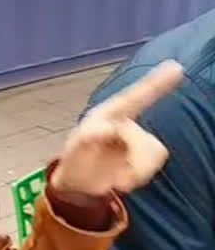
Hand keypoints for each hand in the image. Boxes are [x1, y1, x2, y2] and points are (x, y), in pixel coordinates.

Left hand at [51, 60, 183, 197]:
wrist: (79, 182)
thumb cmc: (75, 160)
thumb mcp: (74, 150)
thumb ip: (88, 138)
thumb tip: (109, 129)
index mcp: (107, 114)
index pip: (134, 96)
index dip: (155, 82)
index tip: (175, 67)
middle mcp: (125, 123)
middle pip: (145, 137)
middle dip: (133, 158)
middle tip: (114, 174)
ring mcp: (136, 139)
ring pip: (155, 150)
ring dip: (139, 169)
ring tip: (118, 182)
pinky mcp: (143, 155)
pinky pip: (154, 162)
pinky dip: (139, 175)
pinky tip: (121, 182)